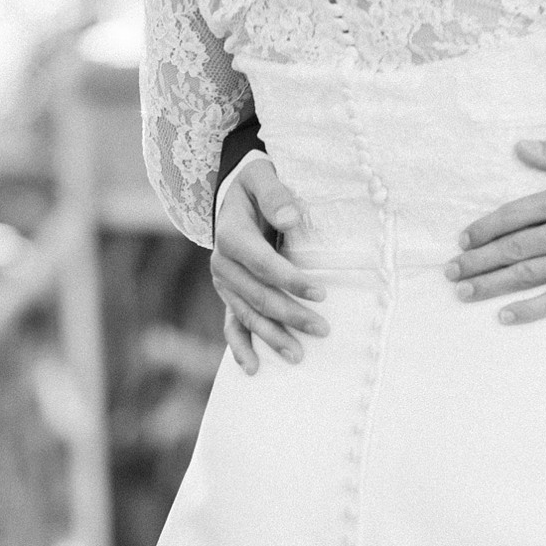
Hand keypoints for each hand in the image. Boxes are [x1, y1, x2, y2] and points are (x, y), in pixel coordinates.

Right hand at [211, 155, 327, 374]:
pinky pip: (231, 323)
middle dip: (290, 315)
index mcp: (231, 235)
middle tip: (323, 330)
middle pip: (258, 295)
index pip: (263, 263)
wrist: (234, 194)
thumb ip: (275, 195)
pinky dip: (240, 347)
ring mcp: (224, 282)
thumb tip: (290, 218)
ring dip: (272, 337)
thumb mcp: (262, 176)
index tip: (321, 293)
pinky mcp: (228, 293)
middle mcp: (222, 263)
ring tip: (299, 356)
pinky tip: (253, 369)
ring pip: (247, 315)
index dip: (291, 280)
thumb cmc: (255, 185)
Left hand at [445, 136, 545, 323]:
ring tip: (463, 292)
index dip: (484, 228)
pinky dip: (530, 310)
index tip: (463, 239)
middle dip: (477, 260)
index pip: (514, 215)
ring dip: (492, 285)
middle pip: (512, 248)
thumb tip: (520, 147)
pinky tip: (504, 316)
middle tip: (450, 271)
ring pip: (527, 275)